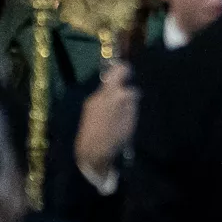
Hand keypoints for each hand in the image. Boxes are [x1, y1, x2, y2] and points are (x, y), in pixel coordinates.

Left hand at [75, 63, 137, 183]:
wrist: (91, 152)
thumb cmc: (114, 140)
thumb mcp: (129, 124)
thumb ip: (131, 105)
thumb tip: (133, 93)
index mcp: (115, 97)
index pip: (126, 79)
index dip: (131, 77)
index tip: (133, 76)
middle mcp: (102, 93)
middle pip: (112, 74)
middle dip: (121, 70)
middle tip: (127, 70)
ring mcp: (93, 99)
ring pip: (106, 85)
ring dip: (113, 85)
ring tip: (121, 89)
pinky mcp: (88, 106)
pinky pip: (101, 95)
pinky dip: (108, 95)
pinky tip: (111, 104)